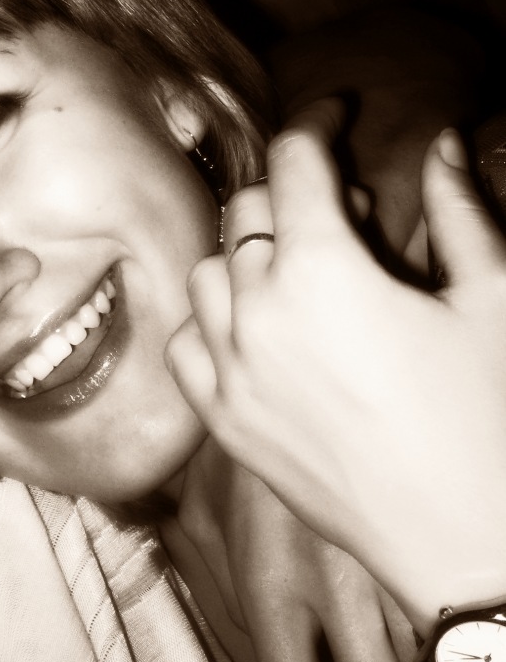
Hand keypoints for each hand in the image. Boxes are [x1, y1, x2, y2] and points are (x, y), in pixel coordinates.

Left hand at [166, 443, 495, 661]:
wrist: (282, 366)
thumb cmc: (240, 447)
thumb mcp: (198, 517)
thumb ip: (203, 587)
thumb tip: (227, 654)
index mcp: (267, 595)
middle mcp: (328, 590)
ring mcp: (380, 558)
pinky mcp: (413, 529)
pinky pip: (451, 614)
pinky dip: (475, 659)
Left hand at [167, 100, 505, 634]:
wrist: (464, 546)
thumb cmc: (489, 420)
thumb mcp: (492, 299)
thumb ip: (459, 210)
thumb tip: (444, 145)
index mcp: (322, 268)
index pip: (294, 160)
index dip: (318, 121)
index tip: (338, 115)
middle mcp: (257, 313)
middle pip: (245, 210)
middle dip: (288, 190)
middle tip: (342, 209)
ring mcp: (231, 374)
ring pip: (207, 273)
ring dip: (246, 252)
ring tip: (298, 267)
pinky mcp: (225, 425)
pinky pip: (187, 346)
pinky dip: (211, 319)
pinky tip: (251, 326)